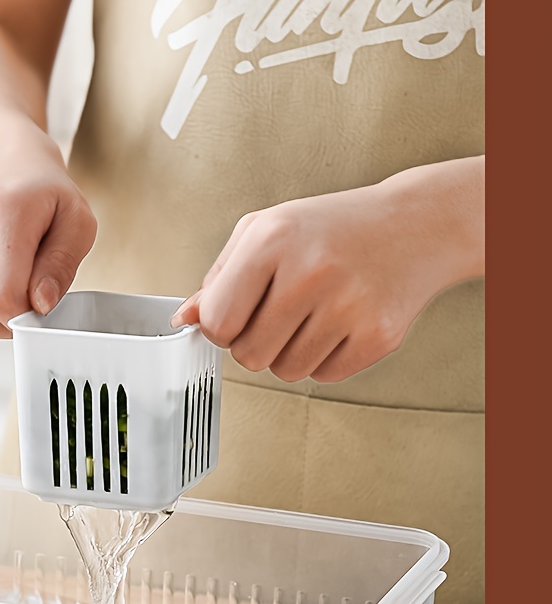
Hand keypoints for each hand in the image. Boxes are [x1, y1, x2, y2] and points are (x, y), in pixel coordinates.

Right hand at [0, 125, 95, 338]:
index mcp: (1, 208)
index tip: (39, 303)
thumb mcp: (76, 222)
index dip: (26, 316)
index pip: (2, 297)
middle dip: (7, 322)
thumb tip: (40, 304)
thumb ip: (63, 265)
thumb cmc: (39, 198)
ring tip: (0, 287)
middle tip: (23, 298)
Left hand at [172, 157, 483, 382]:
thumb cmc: (333, 229)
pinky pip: (323, 377)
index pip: (219, 324)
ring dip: (291, 353)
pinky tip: (340, 323)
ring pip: (286, 372)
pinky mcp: (376, 336)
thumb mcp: (268, 232)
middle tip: (282, 313)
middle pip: (249, 356)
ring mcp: (347, 306)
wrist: (417, 225)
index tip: (238, 317)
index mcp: (272, 240)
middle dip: (257, 343)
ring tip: (314, 314)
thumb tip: (186, 320)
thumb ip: (220, 278)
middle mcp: (309, 272)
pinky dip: (326, 359)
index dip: (223, 328)